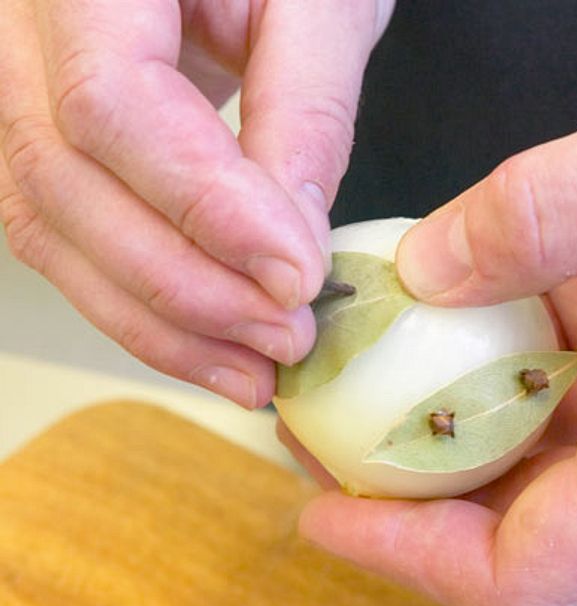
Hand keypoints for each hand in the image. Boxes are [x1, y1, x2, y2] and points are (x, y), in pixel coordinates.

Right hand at [0, 0, 393, 406]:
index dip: (205, 207)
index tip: (297, 276)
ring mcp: (12, 85)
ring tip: (254, 372)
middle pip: (65, 180)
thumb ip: (308, 108)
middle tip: (287, 339)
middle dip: (187, 285)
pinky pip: (64, 232)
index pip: (113, 105)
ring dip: (158, 320)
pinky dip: (136, 303)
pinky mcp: (39, 135)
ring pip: (49, 225)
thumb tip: (293, 245)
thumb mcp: (320, 0)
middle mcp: (18, 28)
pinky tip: (208, 344)